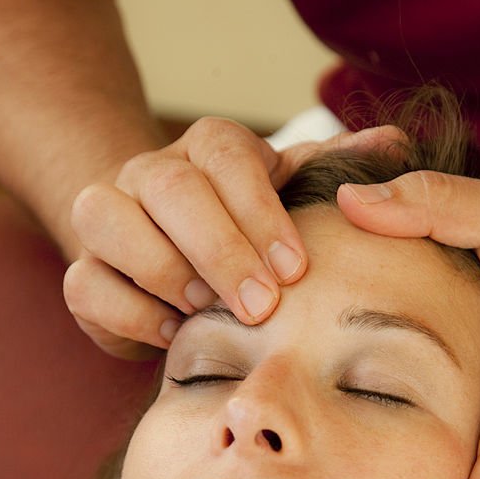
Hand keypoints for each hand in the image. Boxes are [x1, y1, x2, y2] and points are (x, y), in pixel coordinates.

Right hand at [63, 117, 401, 359]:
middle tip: (262, 305)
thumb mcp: (294, 198)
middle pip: (170, 188)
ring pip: (108, 221)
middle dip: (219, 249)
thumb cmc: (249, 233)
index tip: (296, 269)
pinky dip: (131, 314)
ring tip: (210, 312)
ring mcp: (107, 218)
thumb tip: (395, 144)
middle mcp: (150, 173)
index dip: (260, 212)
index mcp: (207, 150)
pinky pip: (87, 286)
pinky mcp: (83, 273)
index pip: (227, 159)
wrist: (175, 256)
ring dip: (166, 272)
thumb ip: (335, 172)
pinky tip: (175, 334)